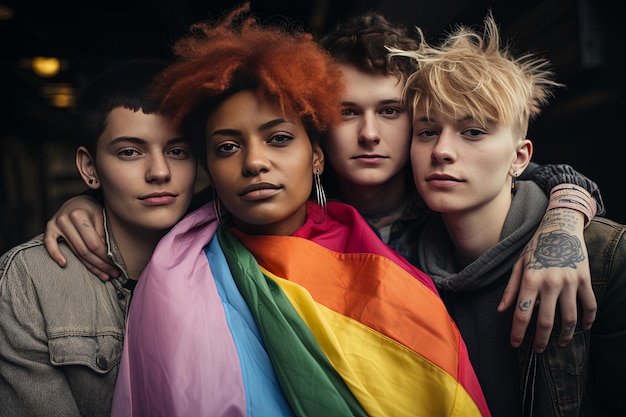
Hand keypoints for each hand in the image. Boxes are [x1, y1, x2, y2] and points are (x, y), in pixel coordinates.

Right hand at [43, 195, 118, 280]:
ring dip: (90, 267)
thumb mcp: (102, 217)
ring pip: (74, 252)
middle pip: (84, 250)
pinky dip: (55, 254)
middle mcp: (65, 219)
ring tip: (104, 275)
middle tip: (114, 274)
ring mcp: (55, 224)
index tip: (116, 266)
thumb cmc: (94, 211)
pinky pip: (49, 244)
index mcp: (80, 215)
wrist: (79, 202)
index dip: (105, 257)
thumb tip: (109, 256)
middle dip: (101, 265)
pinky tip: (64, 264)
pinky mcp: (49, 228)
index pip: (94, 243)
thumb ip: (104, 234)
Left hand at [498, 208, 596, 351]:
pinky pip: (589, 305)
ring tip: (558, 344)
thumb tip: (501, 310)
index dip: (518, 332)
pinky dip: (588, 320)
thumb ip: (511, 289)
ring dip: (564, 335)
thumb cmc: (536, 247)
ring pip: (569, 318)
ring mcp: (570, 281)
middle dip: (540, 340)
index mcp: (531, 279)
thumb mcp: (519, 265)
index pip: (522, 313)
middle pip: (546, 321)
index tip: (515, 344)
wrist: (560, 227)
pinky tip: (582, 329)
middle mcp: (550, 282)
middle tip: (537, 350)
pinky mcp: (584, 279)